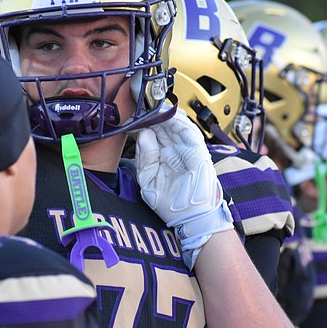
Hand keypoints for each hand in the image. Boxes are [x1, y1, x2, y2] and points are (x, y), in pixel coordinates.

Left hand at [135, 108, 232, 268]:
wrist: (191, 219)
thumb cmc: (171, 204)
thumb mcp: (148, 180)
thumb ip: (145, 158)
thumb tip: (144, 134)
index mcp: (163, 155)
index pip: (151, 132)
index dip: (141, 123)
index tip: (128, 118)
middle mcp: (175, 149)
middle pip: (163, 124)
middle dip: (150, 115)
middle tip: (137, 107)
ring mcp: (187, 149)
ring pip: (177, 123)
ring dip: (164, 114)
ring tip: (150, 108)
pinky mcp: (198, 150)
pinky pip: (189, 131)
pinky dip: (179, 121)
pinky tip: (166, 115)